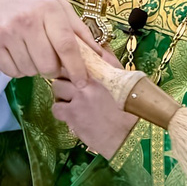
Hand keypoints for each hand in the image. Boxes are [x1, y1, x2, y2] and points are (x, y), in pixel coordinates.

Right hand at [0, 0, 101, 80]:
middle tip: (48, 59)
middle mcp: (27, 20)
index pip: (66, 46)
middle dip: (52, 69)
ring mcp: (6, 32)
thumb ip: (79, 32)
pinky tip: (16, 53)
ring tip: (29, 51)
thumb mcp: (57, 7)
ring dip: (33, 68)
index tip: (82, 81)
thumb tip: (101, 57)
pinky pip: (11, 72)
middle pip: (47, 65)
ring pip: (29, 70)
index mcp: (48, 9)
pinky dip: (17, 69)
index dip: (76, 68)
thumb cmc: (30, 2)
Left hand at [50, 40, 134, 157]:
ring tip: (72, 103)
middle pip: (62, 71)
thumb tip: (101, 51)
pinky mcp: (72, 114)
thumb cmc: (129, 109)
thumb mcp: (124, 80)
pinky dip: (61, 112)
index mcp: (100, 72)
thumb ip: (111, 64)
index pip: (75, 58)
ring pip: (56, 88)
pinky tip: (71, 116)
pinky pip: (56, 107)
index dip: (71, 64)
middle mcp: (88, 82)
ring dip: (62, 95)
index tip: (72, 71)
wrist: (130, 135)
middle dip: (65, 79)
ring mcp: (78, 98)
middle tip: (71, 88)